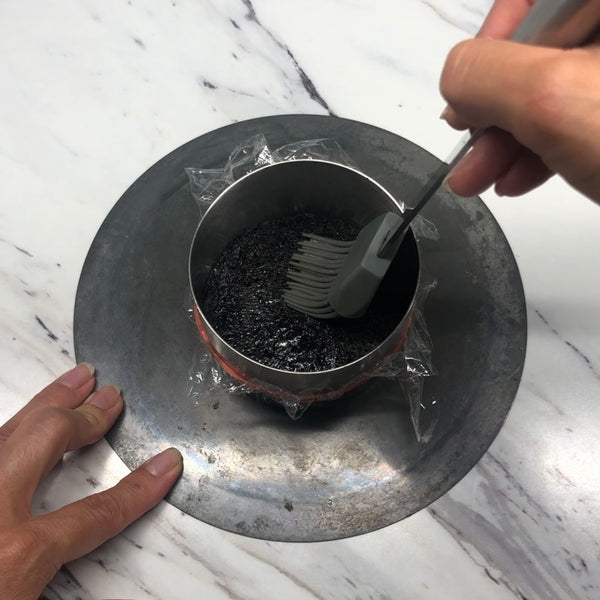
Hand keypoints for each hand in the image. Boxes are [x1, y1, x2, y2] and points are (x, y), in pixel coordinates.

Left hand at [0, 363, 182, 599]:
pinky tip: (11, 423)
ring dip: (45, 401)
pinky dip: (2, 430)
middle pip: (48, 440)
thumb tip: (83, 571)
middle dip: (86, 416)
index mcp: (11, 558)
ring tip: (73, 381)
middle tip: (111, 396)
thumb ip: (44, 582)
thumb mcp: (18, 599)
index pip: (97, 513)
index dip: (138, 489)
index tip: (164, 466)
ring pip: (5, 429)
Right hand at [439, 0, 599, 202]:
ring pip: (552, 88)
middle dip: (494, 105)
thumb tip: (455, 80)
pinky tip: (516, 176)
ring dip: (506, 137)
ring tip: (480, 176)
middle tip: (471, 141)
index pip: (530, 0)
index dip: (494, 39)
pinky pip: (573, 117)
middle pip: (539, 47)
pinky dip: (539, 148)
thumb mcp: (553, 100)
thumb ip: (486, 76)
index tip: (475, 89)